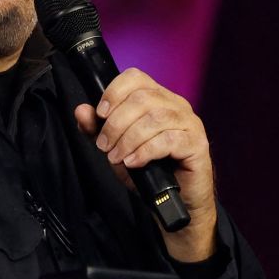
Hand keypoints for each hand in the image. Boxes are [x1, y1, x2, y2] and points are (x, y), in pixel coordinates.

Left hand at [74, 68, 217, 261]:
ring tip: (117, 157)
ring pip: (155, 118)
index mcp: (158, 98)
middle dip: (116, 123)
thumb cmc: (149, 171)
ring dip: (128, 138)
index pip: (136, 77)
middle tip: (104, 145)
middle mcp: (176, 105)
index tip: (100, 114)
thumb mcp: (116, 148)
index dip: (114, 92)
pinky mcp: (197, 144)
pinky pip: (168, 140)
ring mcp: (189, 123)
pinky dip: (145, 151)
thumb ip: (98, 129)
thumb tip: (81, 110)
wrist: (175, 201)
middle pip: (142, 98)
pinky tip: (133, 162)